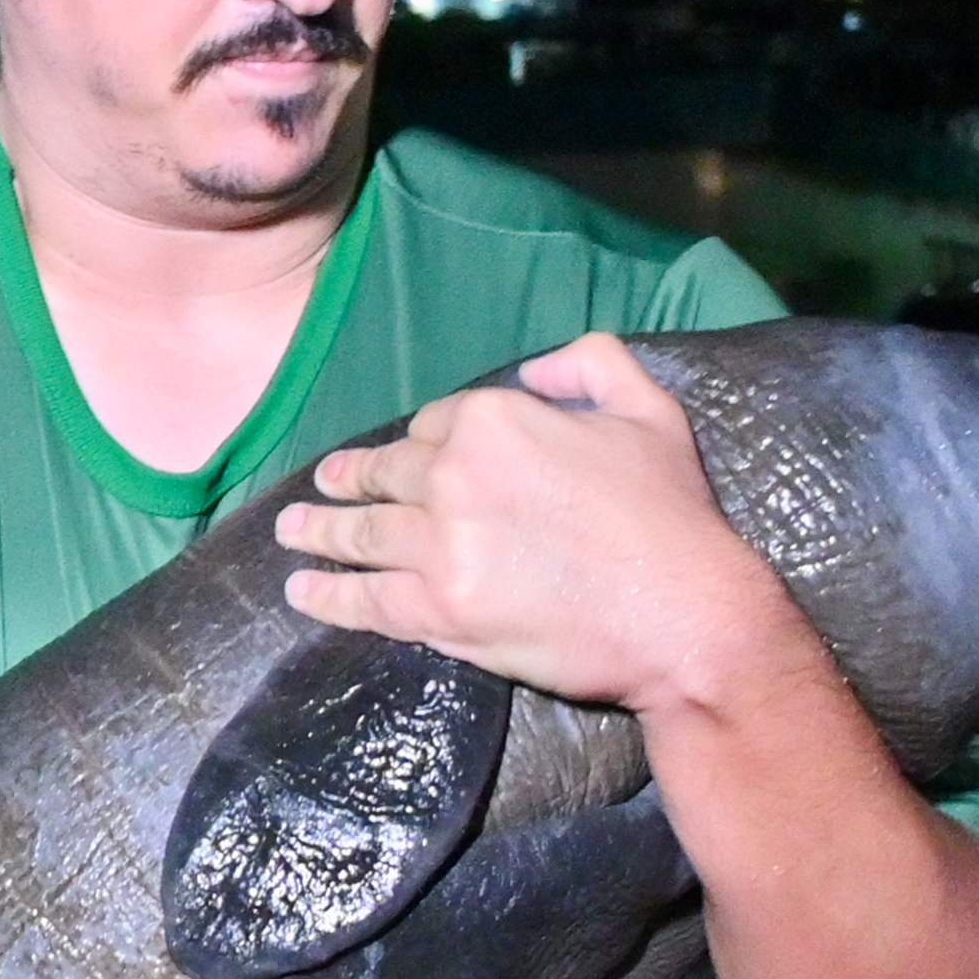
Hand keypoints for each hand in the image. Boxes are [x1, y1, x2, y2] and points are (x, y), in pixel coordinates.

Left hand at [277, 333, 800, 712]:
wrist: (687, 615)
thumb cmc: (673, 515)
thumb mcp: (650, 408)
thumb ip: (592, 362)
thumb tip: (535, 370)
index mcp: (496, 419)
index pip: (433, 424)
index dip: (423, 442)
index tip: (409, 458)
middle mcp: (453, 475)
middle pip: (385, 474)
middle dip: (349, 479)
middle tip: (323, 486)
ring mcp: (438, 547)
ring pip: (361, 533)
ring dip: (318, 530)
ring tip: (291, 530)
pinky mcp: (438, 611)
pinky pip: (367, 599)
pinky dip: (328, 594)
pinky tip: (304, 590)